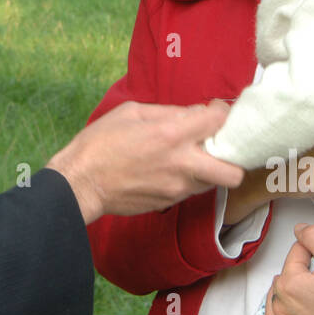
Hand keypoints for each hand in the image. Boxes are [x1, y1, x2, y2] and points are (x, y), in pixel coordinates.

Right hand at [47, 100, 243, 223]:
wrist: (81, 183)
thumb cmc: (99, 143)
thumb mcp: (131, 112)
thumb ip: (167, 112)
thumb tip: (192, 114)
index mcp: (170, 135)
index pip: (218, 121)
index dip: (221, 112)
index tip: (214, 111)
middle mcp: (181, 164)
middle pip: (233, 171)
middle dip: (232, 156)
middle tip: (217, 144)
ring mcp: (177, 188)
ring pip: (215, 183)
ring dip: (210, 168)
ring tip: (192, 157)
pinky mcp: (168, 203)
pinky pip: (192, 190)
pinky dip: (190, 179)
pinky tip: (172, 170)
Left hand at [264, 221, 313, 314]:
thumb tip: (301, 228)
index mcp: (289, 284)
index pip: (297, 251)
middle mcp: (281, 306)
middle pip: (288, 272)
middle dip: (304, 265)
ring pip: (280, 295)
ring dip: (292, 286)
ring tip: (312, 285)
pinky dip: (283, 310)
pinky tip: (293, 306)